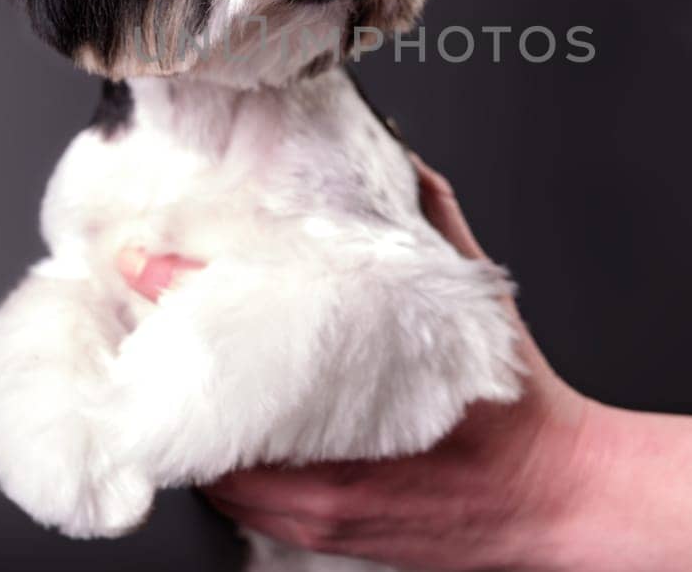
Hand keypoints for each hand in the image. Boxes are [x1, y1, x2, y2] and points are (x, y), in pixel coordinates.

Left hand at [115, 156, 691, 571]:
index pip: (240, 329)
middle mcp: (326, 455)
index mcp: (362, 383)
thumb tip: (394, 161)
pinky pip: (233, 500)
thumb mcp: (476, 303)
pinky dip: (213, 458)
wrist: (552, 499)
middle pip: (202, 403)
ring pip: (207, 459)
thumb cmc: (517, 408)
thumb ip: (432, 225)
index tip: (142, 260)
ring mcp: (312, 504)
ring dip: (183, 412)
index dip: (182, 289)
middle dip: (165, 353)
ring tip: (163, 362)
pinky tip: (213, 426)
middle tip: (139, 308)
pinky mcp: (312, 531)